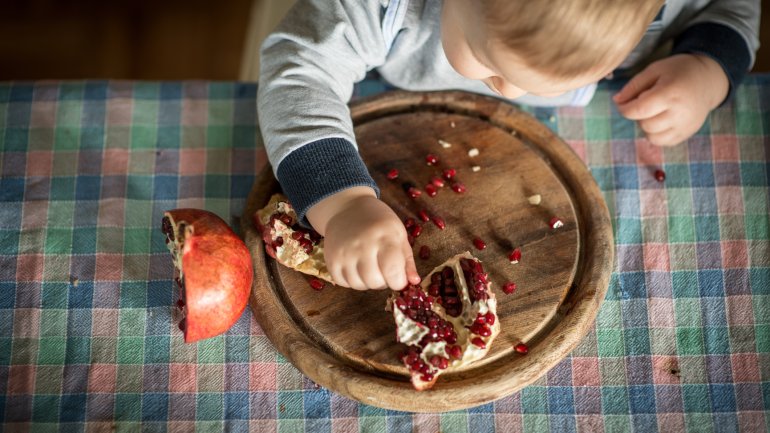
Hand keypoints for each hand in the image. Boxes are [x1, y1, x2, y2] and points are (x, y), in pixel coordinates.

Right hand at [306, 186, 419, 290]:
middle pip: (376, 282)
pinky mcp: (331, 260)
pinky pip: (344, 283)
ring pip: (360, 285)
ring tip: (369, 265)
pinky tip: (356, 266)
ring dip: (368, 281)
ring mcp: (344, 254)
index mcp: (384, 237)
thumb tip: (414, 282)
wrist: (347, 209)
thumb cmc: (378, 222)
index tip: (399, 277)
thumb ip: (407, 260)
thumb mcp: (398, 234)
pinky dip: (352, 280)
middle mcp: (362, 246)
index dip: (399, 281)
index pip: (393, 272)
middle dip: (384, 281)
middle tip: (383, 268)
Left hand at [613, 54, 728, 145]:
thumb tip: (617, 101)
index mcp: (670, 93)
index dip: (624, 108)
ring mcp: (685, 126)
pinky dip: (656, 133)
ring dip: (647, 125)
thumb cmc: (678, 72)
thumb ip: (633, 86)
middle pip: (644, 124)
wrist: (708, 80)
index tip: (622, 102)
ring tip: (656, 110)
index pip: (638, 110)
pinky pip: (662, 142)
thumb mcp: (654, 70)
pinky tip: (662, 119)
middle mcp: (680, 112)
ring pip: (652, 136)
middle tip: (647, 101)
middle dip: (639, 114)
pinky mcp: (687, 133)